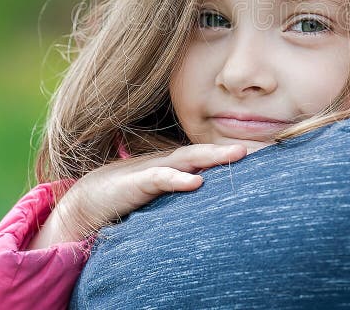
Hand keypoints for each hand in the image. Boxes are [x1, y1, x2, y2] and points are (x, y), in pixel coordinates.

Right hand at [29, 143, 246, 247]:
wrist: (87, 201)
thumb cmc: (125, 197)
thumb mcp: (160, 194)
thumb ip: (181, 192)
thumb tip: (207, 195)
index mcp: (175, 166)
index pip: (208, 157)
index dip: (231, 154)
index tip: (263, 154)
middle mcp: (168, 163)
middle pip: (204, 153)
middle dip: (230, 149)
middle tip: (260, 147)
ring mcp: (153, 169)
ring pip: (189, 159)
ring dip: (214, 156)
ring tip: (237, 154)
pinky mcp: (137, 182)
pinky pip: (161, 178)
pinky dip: (179, 178)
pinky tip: (196, 182)